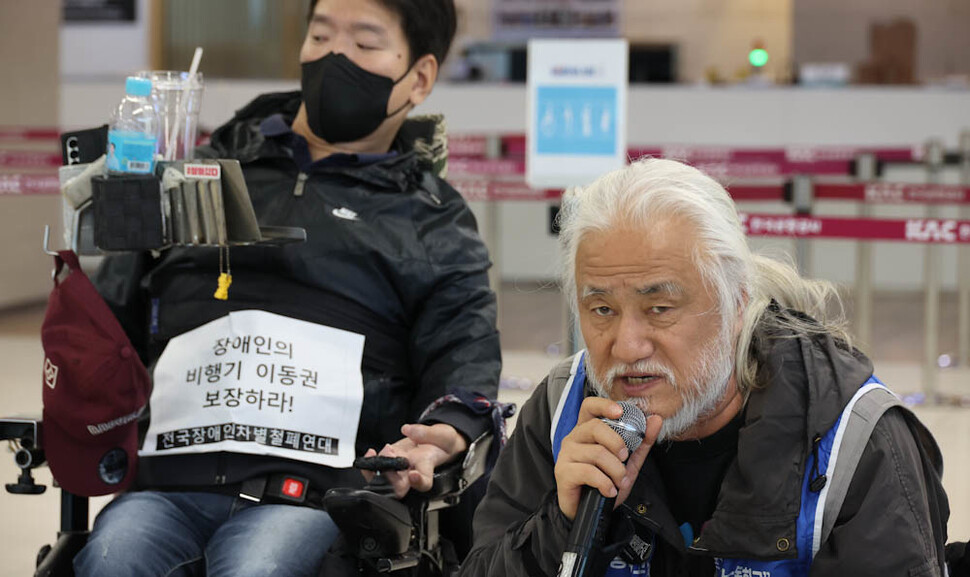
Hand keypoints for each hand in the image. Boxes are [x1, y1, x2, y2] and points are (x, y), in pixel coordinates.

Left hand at [361, 423, 468, 498]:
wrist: (436, 441)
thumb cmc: (443, 443)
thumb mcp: (444, 434)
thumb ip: (427, 432)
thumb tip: (408, 430)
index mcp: (427, 467)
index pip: (424, 483)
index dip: (418, 482)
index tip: (413, 475)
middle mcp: (411, 472)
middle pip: (398, 487)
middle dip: (389, 475)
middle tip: (390, 457)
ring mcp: (398, 468)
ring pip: (384, 478)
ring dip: (378, 466)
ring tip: (387, 450)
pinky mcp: (389, 460)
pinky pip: (376, 467)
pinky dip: (370, 462)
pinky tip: (371, 453)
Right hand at [554, 397, 661, 520]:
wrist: (590, 512)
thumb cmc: (606, 482)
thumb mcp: (628, 461)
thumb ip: (641, 441)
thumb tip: (655, 419)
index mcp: (587, 430)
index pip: (589, 406)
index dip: (604, 405)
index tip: (620, 412)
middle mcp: (574, 438)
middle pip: (595, 427)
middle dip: (617, 443)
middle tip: (625, 457)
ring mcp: (566, 454)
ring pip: (596, 453)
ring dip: (615, 470)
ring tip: (619, 481)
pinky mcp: (563, 472)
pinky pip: (589, 472)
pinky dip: (605, 483)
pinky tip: (609, 490)